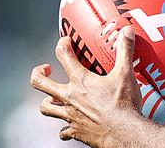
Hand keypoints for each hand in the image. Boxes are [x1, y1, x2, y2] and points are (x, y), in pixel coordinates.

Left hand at [31, 26, 141, 146]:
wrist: (123, 134)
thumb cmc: (123, 104)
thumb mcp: (126, 73)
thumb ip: (124, 51)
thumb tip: (126, 31)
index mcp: (81, 81)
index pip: (64, 56)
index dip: (62, 45)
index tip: (66, 41)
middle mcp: (70, 97)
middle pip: (40, 83)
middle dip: (38, 74)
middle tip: (46, 69)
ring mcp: (70, 116)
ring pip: (46, 108)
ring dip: (48, 101)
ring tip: (54, 97)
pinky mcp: (76, 131)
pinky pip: (63, 131)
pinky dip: (65, 127)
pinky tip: (72, 124)